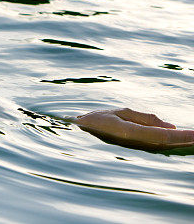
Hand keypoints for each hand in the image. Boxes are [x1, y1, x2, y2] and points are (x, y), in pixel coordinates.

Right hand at [76, 108, 193, 149]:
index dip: (182, 136)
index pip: (163, 136)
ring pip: (165, 147)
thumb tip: (170, 127)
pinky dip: (171, 144)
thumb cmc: (96, 120)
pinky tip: (180, 142)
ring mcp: (136, 148)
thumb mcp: (120, 112)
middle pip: (168, 145)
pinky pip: (157, 147)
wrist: (78, 133)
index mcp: (131, 133)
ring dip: (181, 144)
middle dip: (186, 142)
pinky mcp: (135, 149)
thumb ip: (145, 118)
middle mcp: (136, 144)